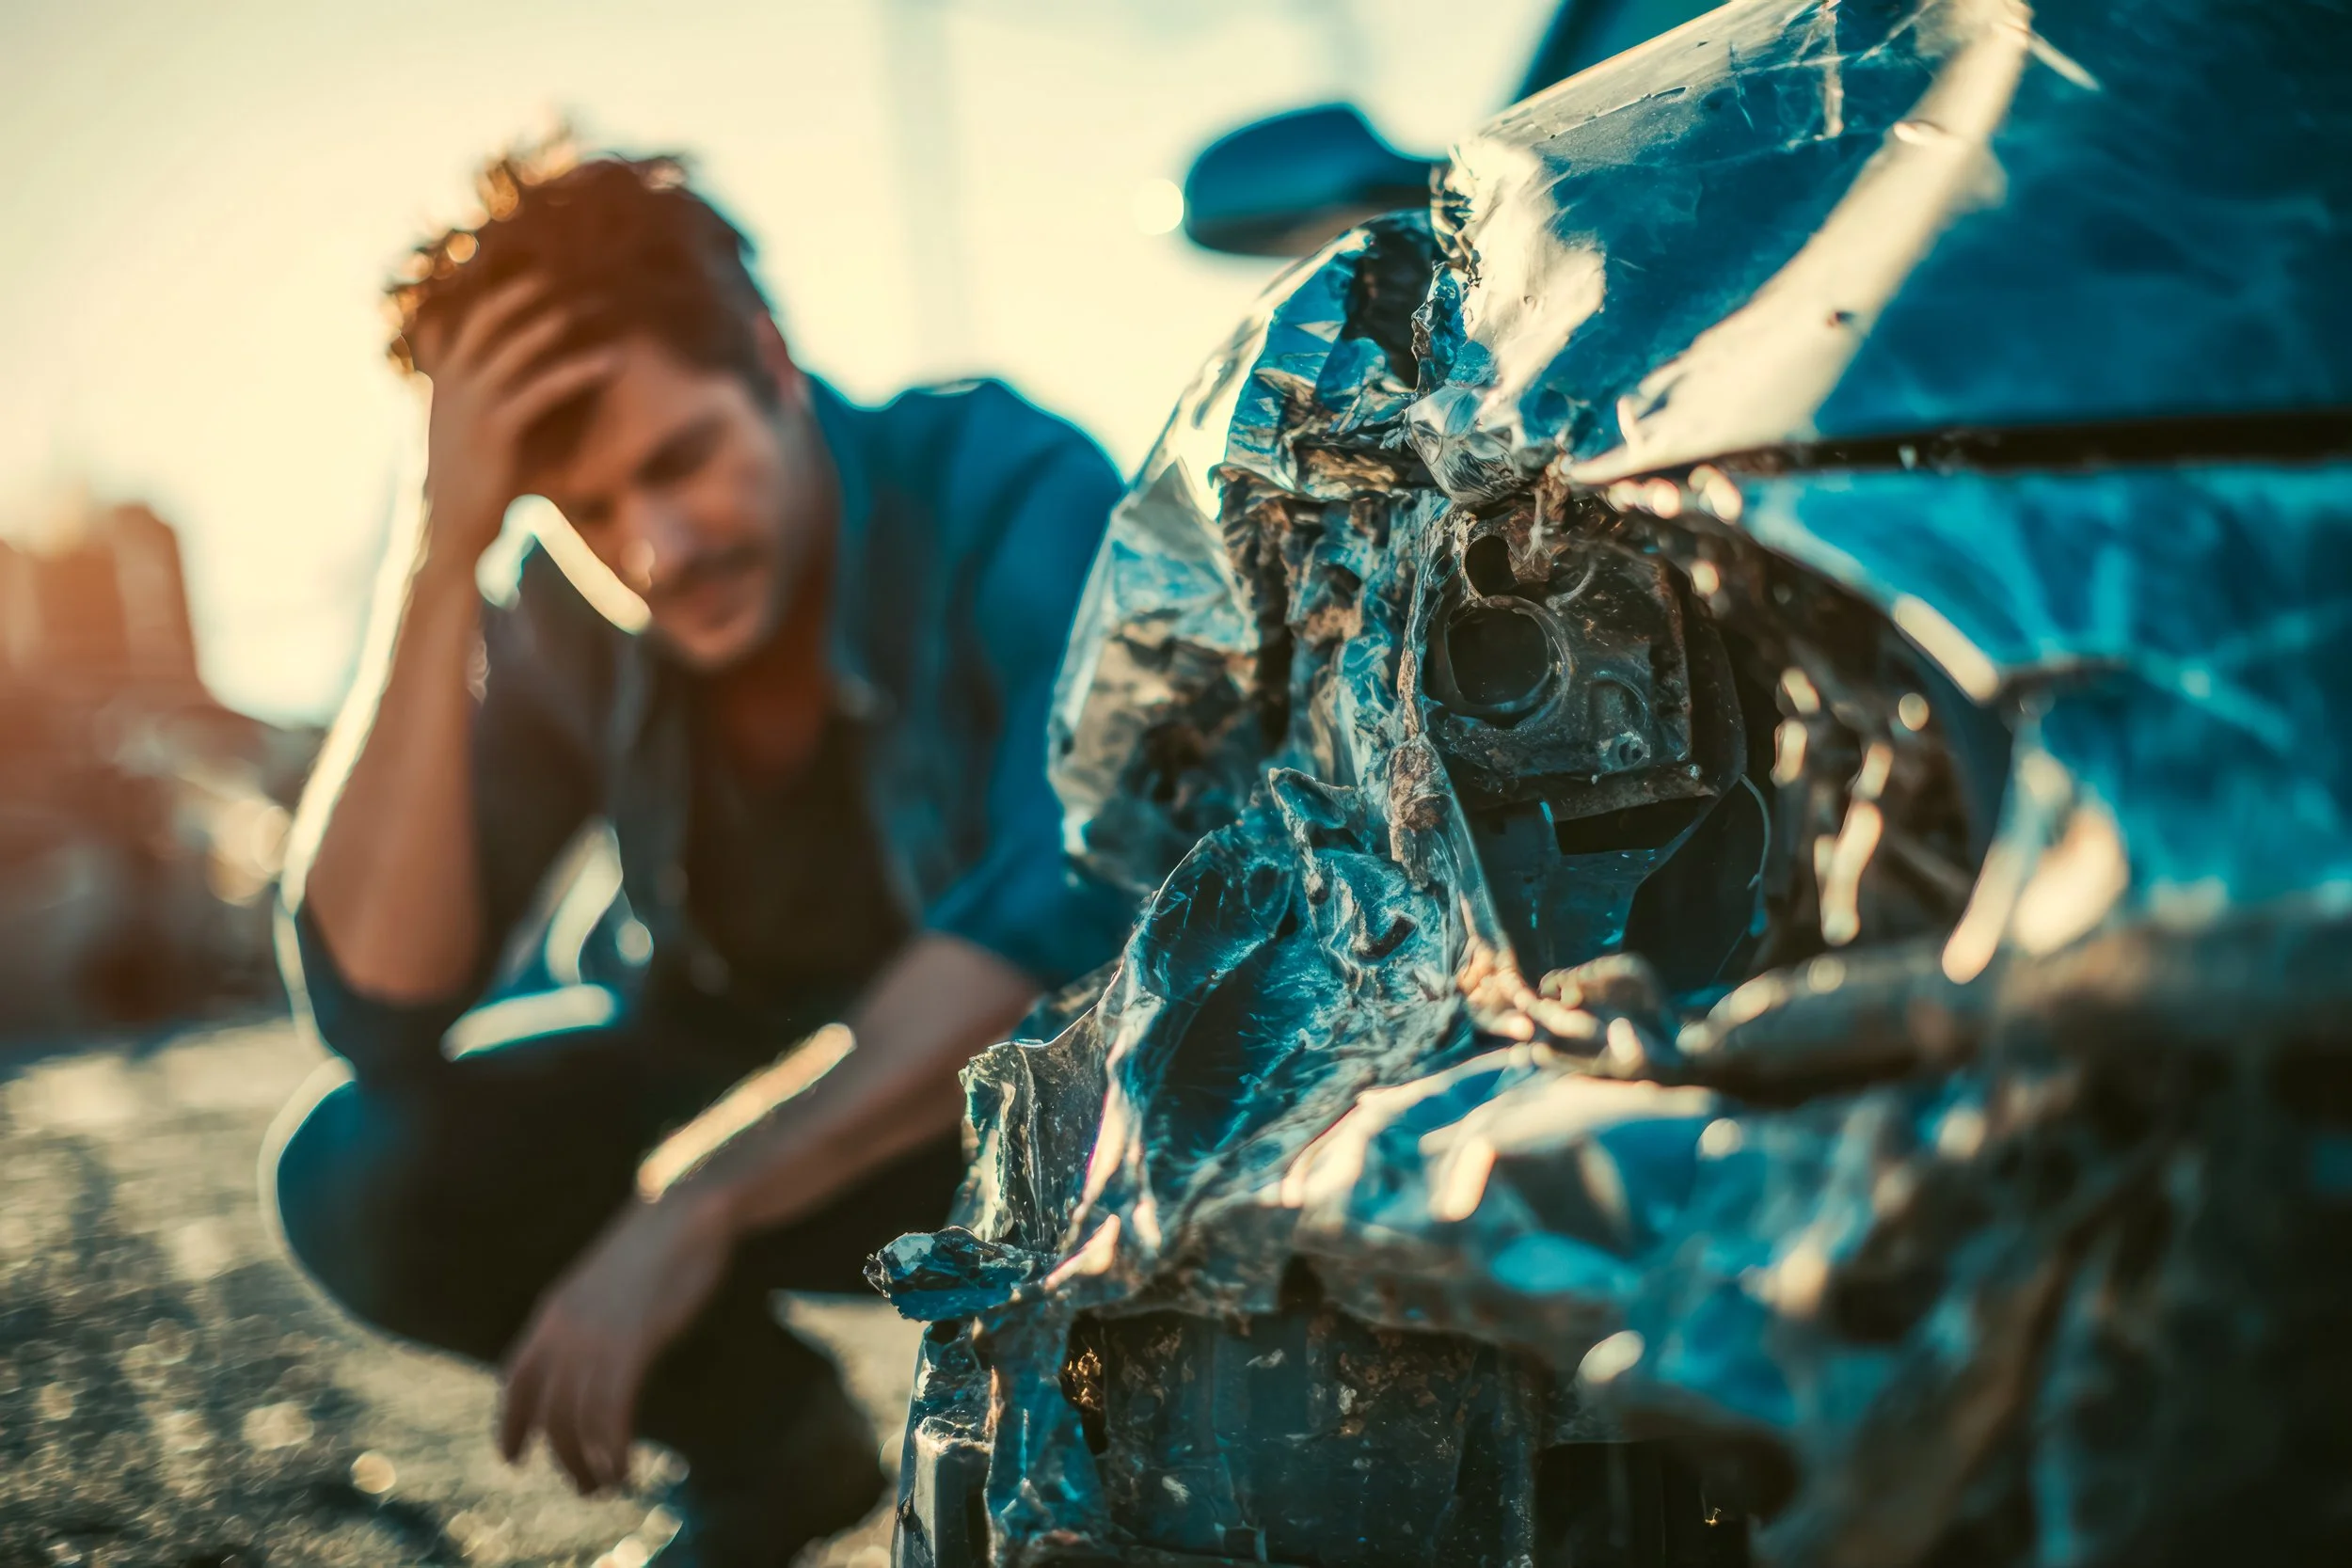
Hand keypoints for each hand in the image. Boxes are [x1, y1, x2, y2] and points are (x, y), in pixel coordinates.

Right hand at [412, 274, 618, 569]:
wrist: (451, 535)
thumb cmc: (467, 490)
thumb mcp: (458, 439)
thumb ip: (467, 404)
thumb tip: (489, 388)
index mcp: (441, 385)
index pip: (460, 323)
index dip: (491, 295)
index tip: (524, 274)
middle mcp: (452, 387)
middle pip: (486, 321)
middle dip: (521, 294)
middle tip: (559, 275)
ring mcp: (471, 407)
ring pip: (513, 349)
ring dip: (551, 324)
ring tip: (588, 309)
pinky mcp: (496, 431)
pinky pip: (541, 389)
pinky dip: (576, 371)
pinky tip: (607, 363)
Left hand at [497, 1192, 734, 1492]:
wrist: (685, 1208)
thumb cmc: (656, 1243)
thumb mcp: (606, 1282)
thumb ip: (590, 1316)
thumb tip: (591, 1347)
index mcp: (553, 1312)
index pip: (518, 1379)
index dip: (510, 1424)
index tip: (512, 1460)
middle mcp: (565, 1329)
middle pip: (549, 1412)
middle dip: (562, 1458)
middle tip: (584, 1489)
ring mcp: (598, 1335)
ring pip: (577, 1420)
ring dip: (587, 1463)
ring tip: (606, 1486)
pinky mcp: (634, 1341)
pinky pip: (612, 1411)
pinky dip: (613, 1448)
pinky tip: (623, 1467)